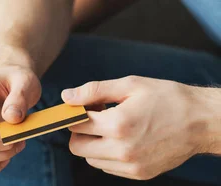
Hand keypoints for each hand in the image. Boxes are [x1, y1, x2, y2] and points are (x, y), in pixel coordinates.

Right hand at [0, 66, 41, 175]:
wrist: (10, 83)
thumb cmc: (16, 81)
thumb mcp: (25, 81)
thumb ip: (19, 97)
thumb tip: (12, 118)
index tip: (16, 133)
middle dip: (2, 147)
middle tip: (21, 138)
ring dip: (0, 157)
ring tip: (17, 144)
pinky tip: (6, 156)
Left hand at [63, 76, 219, 179]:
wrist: (203, 122)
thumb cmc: (168, 98)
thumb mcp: (130, 85)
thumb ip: (94, 91)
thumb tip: (66, 96)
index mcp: (117, 124)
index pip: (75, 125)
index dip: (75, 114)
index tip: (83, 108)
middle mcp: (122, 149)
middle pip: (76, 146)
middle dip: (80, 132)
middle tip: (96, 118)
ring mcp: (130, 165)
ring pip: (91, 158)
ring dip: (94, 144)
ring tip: (113, 128)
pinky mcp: (138, 174)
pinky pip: (107, 166)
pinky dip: (108, 154)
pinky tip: (123, 139)